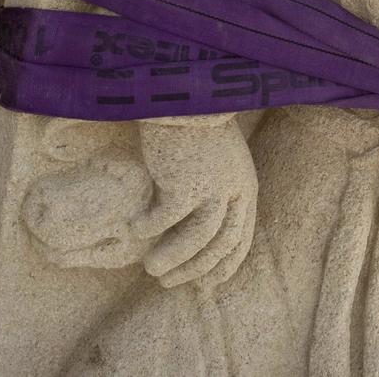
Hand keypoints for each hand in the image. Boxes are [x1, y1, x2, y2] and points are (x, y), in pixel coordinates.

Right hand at [20, 116, 257, 290]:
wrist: (182, 93)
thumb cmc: (195, 125)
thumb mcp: (218, 159)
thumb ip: (215, 189)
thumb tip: (200, 226)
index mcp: (245, 185)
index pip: (241, 239)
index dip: (223, 266)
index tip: (206, 285)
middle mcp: (234, 190)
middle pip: (219, 245)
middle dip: (195, 269)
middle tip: (167, 281)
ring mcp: (211, 188)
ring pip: (195, 240)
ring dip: (172, 258)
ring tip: (150, 267)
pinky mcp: (183, 183)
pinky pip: (162, 219)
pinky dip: (148, 228)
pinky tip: (133, 227)